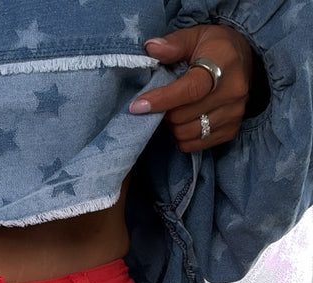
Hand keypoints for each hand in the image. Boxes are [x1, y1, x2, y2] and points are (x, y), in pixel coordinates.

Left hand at [130, 24, 254, 150]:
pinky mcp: (231, 130)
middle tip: (163, 101)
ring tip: (175, 110)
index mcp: (224, 64)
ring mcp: (234, 114)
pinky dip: (184, 136)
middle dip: (165, 111)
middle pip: (183, 116)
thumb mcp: (195, 36)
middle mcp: (233, 91)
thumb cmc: (215, 47)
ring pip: (187, 134)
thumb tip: (151, 48)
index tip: (138, 106)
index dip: (162, 99)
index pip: (190, 89)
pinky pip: (196, 145)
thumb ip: (173, 44)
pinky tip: (187, 120)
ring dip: (173, 126)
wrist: (244, 59)